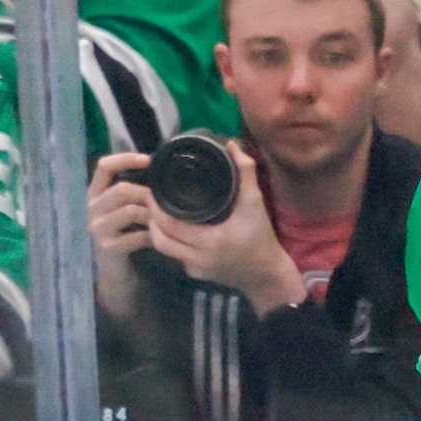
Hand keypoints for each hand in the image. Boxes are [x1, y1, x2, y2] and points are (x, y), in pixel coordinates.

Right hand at [87, 152, 155, 323]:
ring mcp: (97, 227)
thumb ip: (135, 193)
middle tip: (165, 203)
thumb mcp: (126, 210)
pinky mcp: (108, 246)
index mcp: (95, 193)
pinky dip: (153, 236)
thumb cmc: (125, 236)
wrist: (116, 272)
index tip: (148, 159)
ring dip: (153, 215)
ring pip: (131, 211)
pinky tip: (159, 239)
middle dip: (148, 194)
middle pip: (122, 189)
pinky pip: (136, 236)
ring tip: (164, 221)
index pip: (104, 166)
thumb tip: (161, 173)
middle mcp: (91, 207)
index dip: (125, 159)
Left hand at [145, 141, 307, 313]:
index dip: (156, 208)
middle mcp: (199, 258)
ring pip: (163, 249)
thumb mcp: (256, 204)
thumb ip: (245, 173)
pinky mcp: (198, 275)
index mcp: (210, 240)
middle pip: (159, 239)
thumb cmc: (263, 239)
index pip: (169, 224)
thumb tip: (232, 145)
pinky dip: (172, 244)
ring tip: (159, 215)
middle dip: (151, 220)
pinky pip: (176, 257)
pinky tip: (175, 232)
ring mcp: (196, 269)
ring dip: (158, 232)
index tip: (152, 192)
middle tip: (152, 202)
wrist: (269, 276)